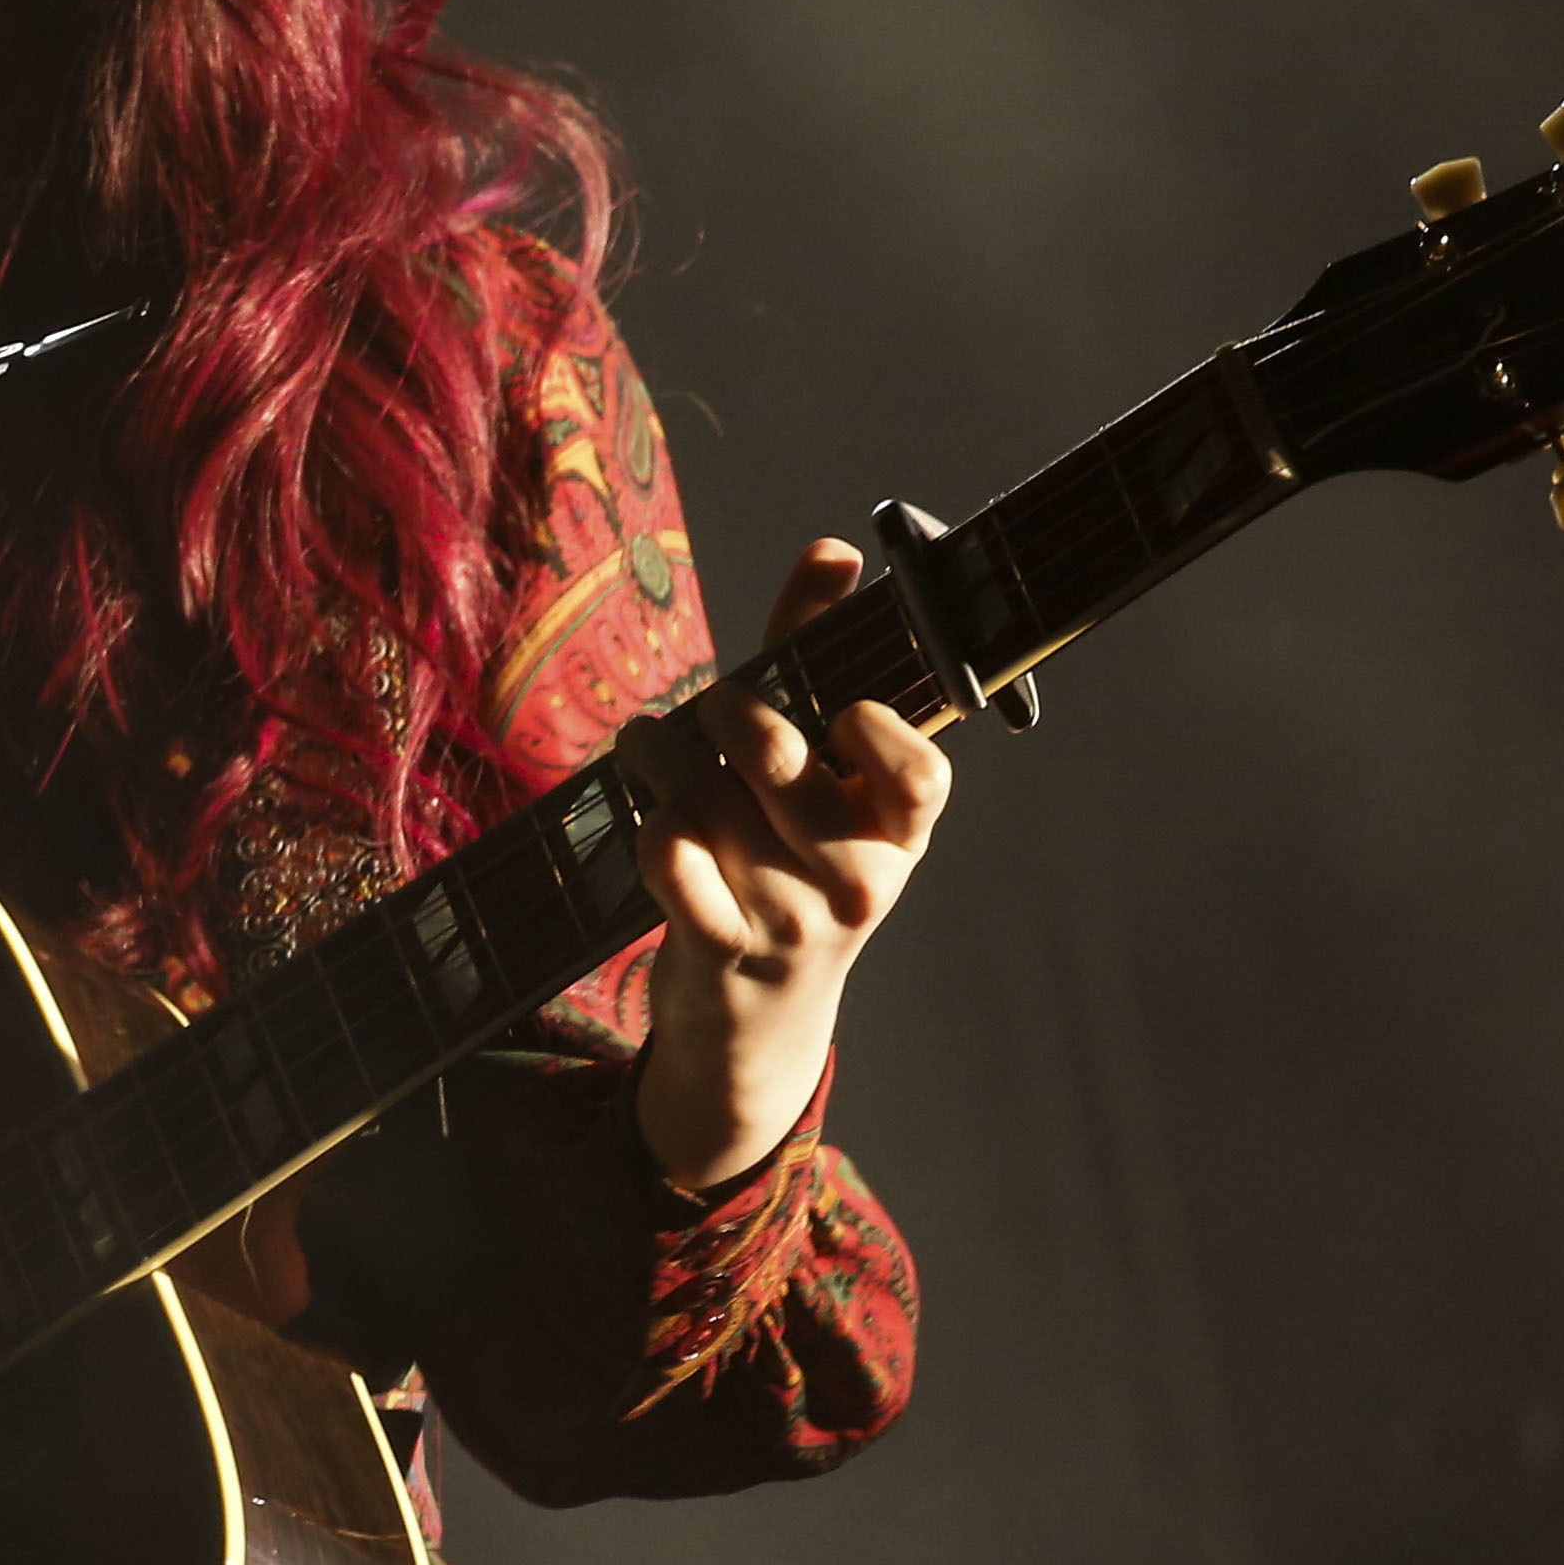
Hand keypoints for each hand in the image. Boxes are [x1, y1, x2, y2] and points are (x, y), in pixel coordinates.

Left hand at [609, 536, 950, 1188]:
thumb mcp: (821, 778)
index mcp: (899, 834)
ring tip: (650, 745)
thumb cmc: (786, 862)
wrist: (756, 1014)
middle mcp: (857, 878)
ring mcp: (791, 919)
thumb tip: (834, 550)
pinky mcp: (720, 946)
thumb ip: (818, 657)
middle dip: (725, 709)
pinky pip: (667, 852)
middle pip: (775, 754)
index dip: (876, 732)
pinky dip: (644, 816)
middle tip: (709, 707)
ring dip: (659, 752)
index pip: (920, 774)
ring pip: (703, 793)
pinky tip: (645, 810)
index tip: (838, 709)